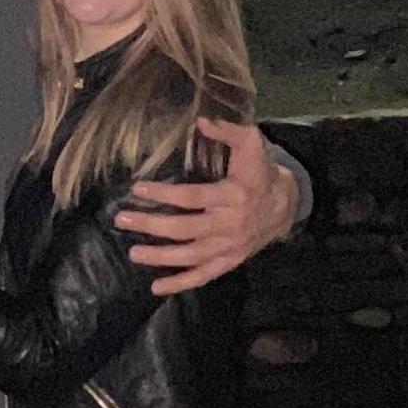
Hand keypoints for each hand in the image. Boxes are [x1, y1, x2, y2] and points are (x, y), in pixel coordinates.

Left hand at [115, 118, 295, 296]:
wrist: (284, 205)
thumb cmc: (260, 171)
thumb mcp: (251, 142)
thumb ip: (227, 130)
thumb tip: (200, 120)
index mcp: (231, 195)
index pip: (191, 197)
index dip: (164, 195)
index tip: (138, 189)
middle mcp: (228, 225)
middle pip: (184, 229)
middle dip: (151, 226)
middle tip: (122, 220)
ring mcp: (228, 248)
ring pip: (190, 257)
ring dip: (160, 257)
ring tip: (134, 253)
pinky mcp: (229, 262)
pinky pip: (203, 276)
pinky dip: (180, 284)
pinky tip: (157, 287)